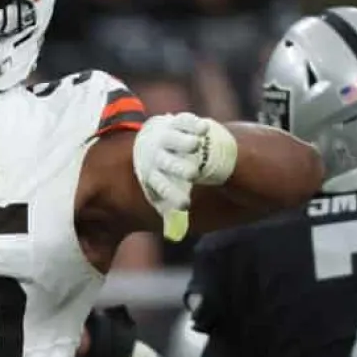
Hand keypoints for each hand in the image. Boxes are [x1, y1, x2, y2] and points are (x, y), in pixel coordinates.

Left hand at [132, 113, 236, 238]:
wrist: (151, 140)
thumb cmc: (162, 173)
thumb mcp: (163, 190)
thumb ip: (170, 211)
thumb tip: (174, 235)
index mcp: (152, 174)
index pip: (161, 186)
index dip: (172, 195)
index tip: (186, 205)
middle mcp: (157, 156)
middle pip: (168, 163)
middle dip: (179, 168)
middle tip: (192, 173)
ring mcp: (166, 137)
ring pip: (174, 139)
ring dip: (184, 142)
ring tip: (196, 146)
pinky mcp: (175, 122)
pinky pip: (183, 121)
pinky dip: (192, 123)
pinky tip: (205, 128)